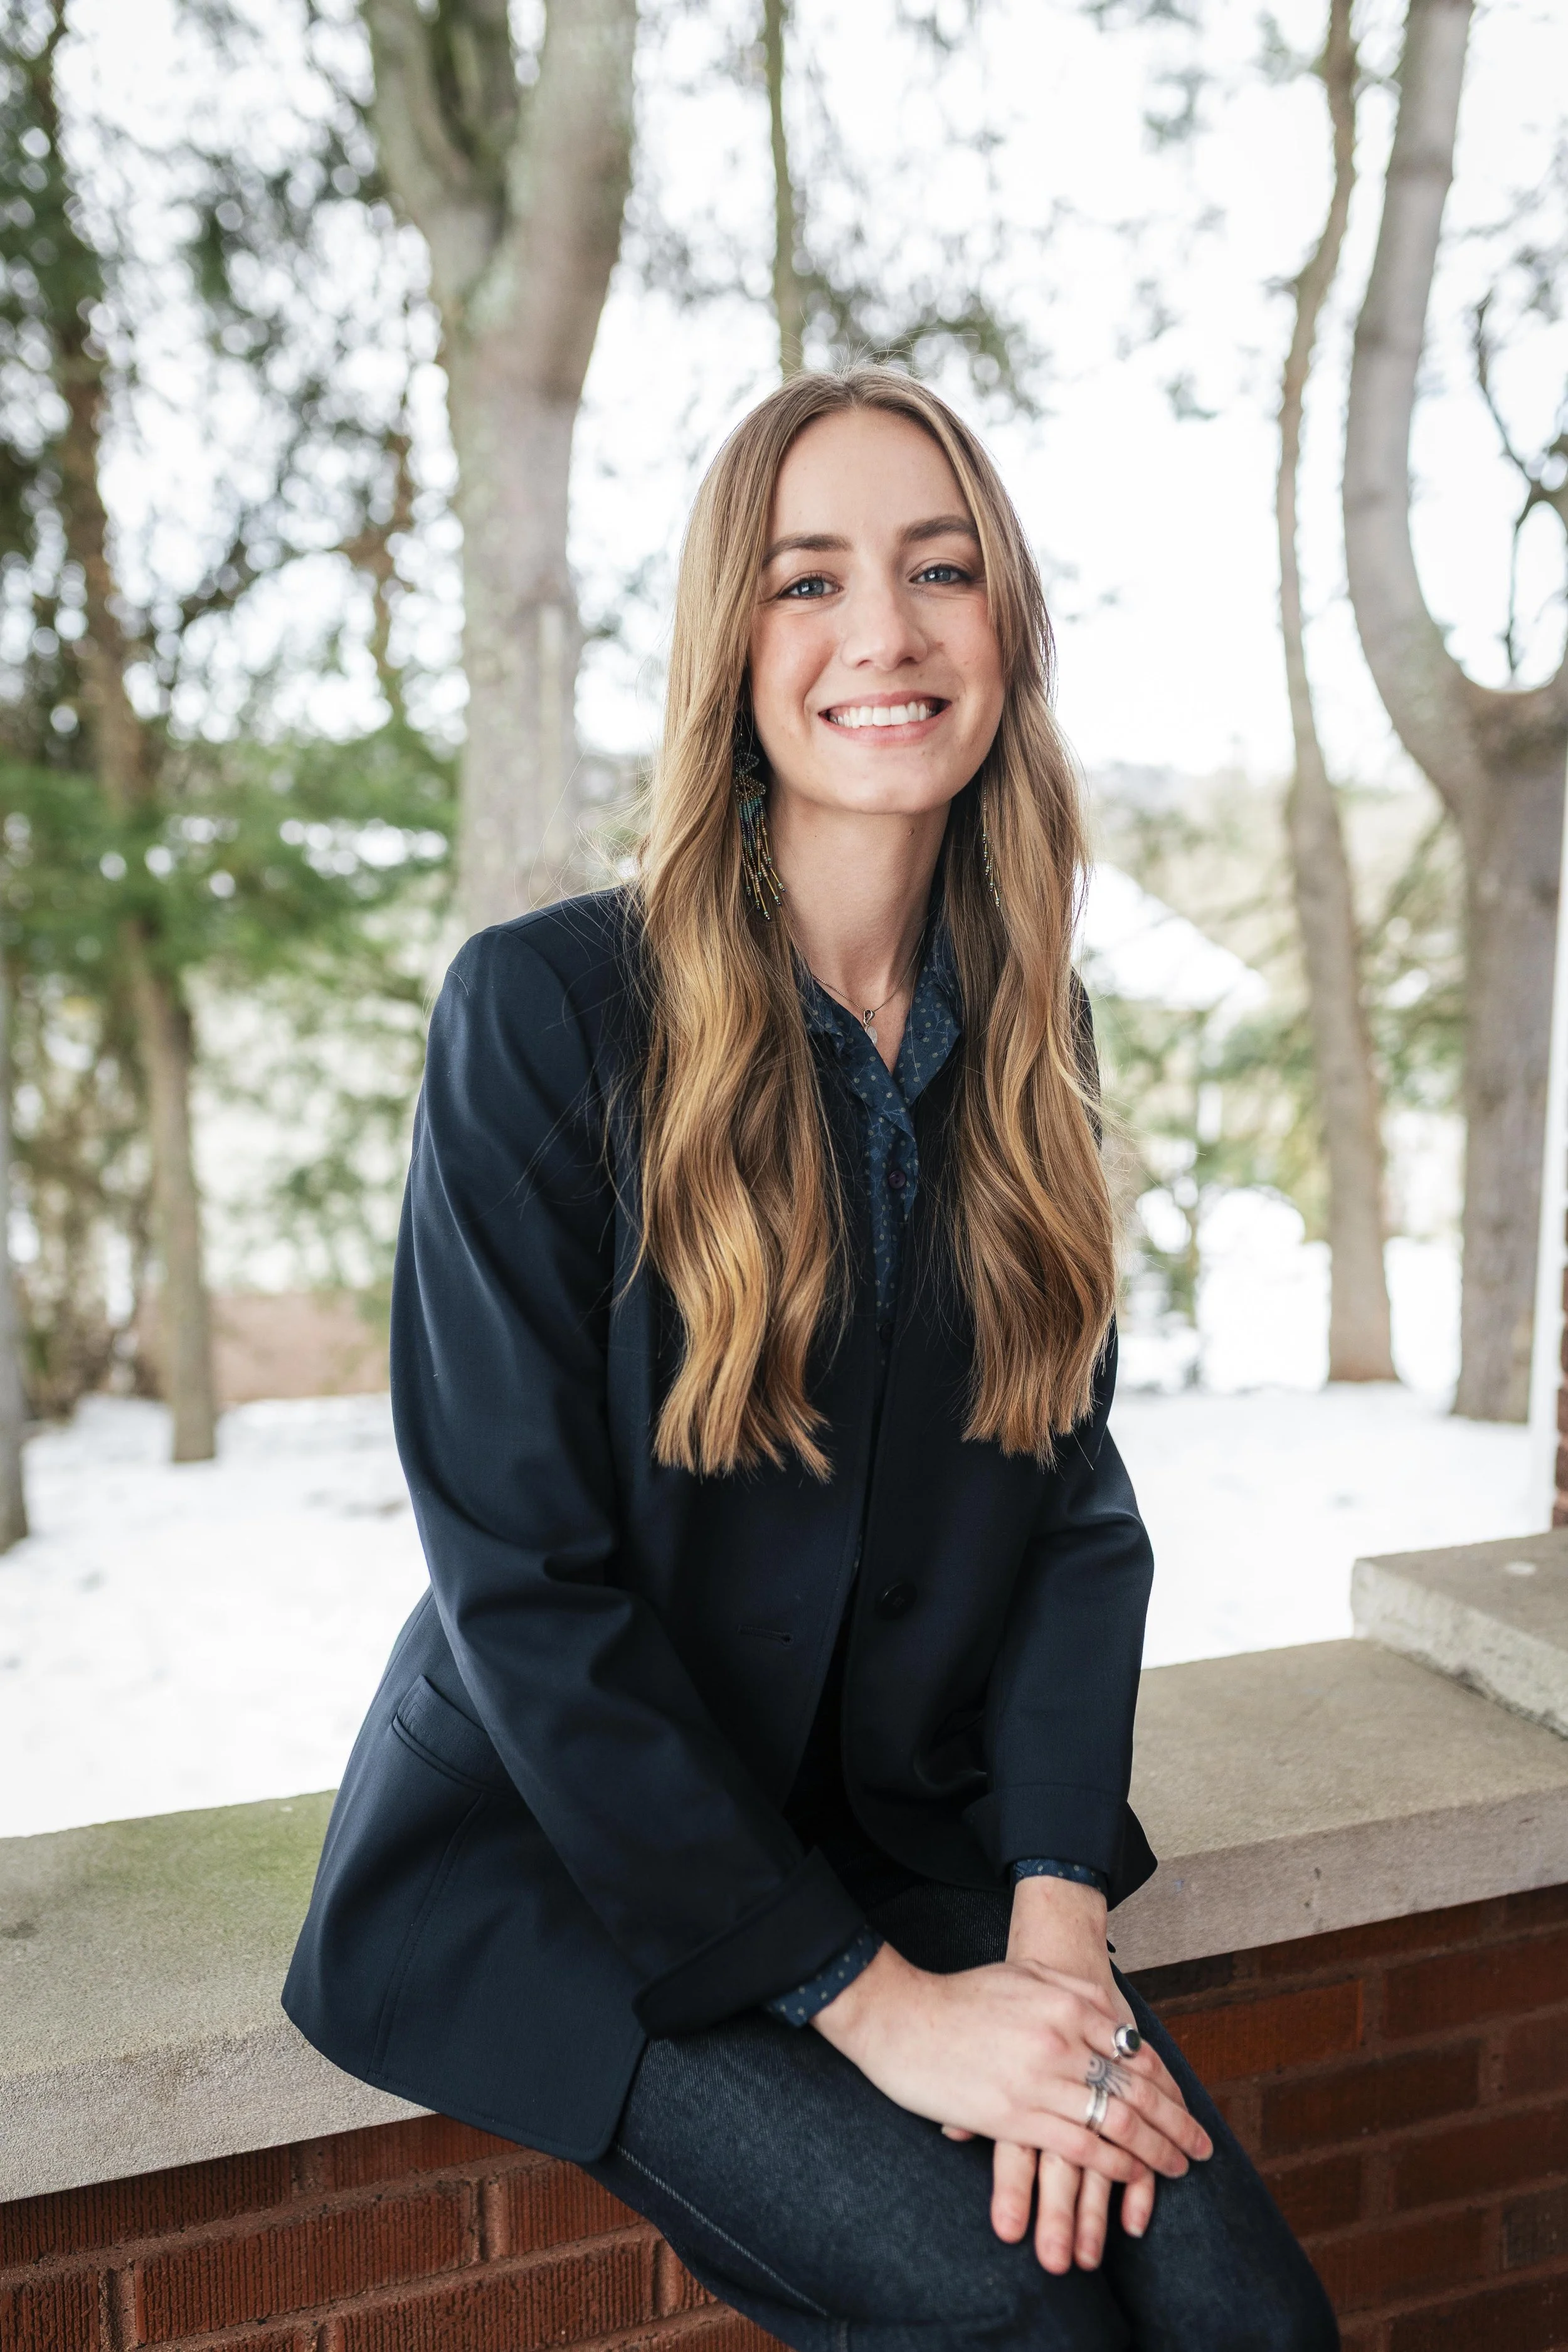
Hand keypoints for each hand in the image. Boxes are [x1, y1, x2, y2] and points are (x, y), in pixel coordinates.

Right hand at [810, 1921, 1209, 2209]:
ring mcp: (1039, 2078)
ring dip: (1155, 2149)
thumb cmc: (959, 1997)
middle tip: (1200, 2147)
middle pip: (1136, 2087)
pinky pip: (1080, 2144)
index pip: (1135, 2051)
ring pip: (1116, 2119)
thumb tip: (1109, 2010)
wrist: (899, 2016)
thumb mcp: (1022, 1977)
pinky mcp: (1015, 2114)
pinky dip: (1114, 2164)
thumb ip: (1068, 1991)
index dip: (1167, 2085)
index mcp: (1066, 2003)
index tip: (1187, 2107)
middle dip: (1176, 2122)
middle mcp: (1061, 2040)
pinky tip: (1132, 2176)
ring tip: (1177, 2167)